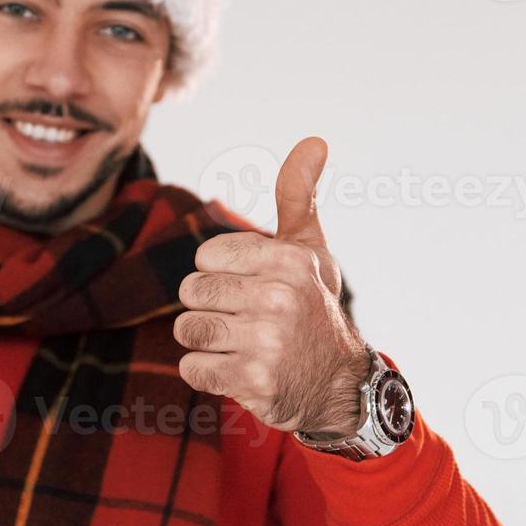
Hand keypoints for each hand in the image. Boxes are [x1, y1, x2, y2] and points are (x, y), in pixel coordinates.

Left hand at [176, 137, 368, 433]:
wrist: (338, 385)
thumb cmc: (314, 306)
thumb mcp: (310, 249)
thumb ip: (298, 195)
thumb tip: (314, 140)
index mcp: (289, 260)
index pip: (206, 255)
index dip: (220, 271)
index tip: (250, 285)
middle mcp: (279, 299)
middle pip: (191, 291)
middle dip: (210, 306)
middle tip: (245, 318)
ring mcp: (266, 343)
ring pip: (186, 328)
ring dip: (206, 340)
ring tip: (240, 342)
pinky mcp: (252, 381)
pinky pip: (191, 367)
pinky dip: (207, 372)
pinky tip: (238, 369)